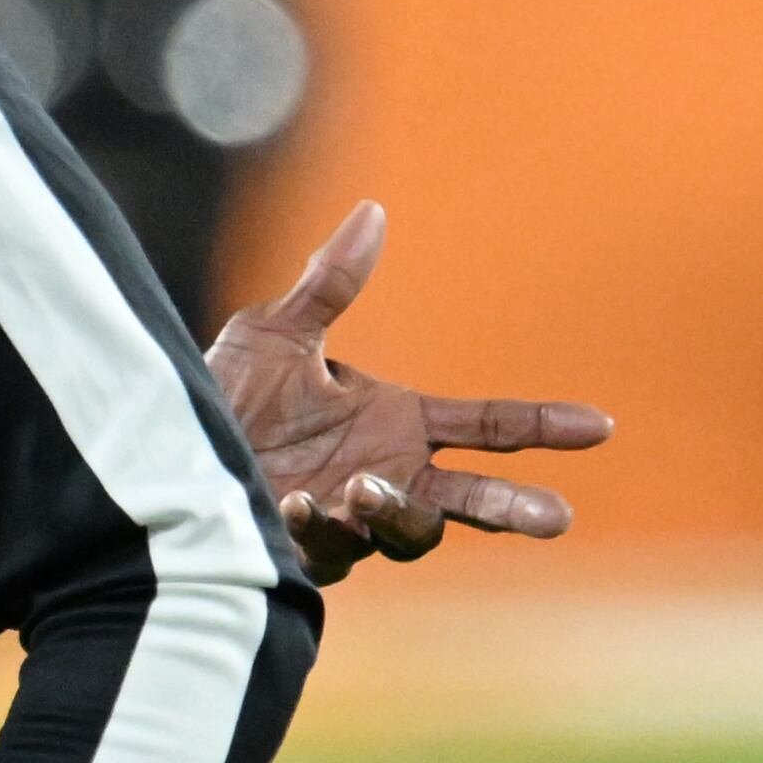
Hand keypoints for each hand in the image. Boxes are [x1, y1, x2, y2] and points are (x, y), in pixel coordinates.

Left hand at [205, 201, 612, 582]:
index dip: (541, 425)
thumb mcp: (275, 334)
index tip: (600, 425)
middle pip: (470, 500)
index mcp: (395, 423)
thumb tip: (372, 211)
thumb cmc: (224, 393)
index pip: (486, 426)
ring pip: (410, 532)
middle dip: (513, 508)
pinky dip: (324, 526)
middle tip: (555, 516)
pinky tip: (298, 502)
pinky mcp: (310, 552)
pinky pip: (336, 549)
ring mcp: (353, 519)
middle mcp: (387, 475)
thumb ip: (328, 284)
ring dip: (396, 511)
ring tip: (360, 488)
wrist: (163, 449)